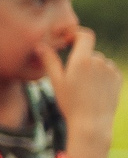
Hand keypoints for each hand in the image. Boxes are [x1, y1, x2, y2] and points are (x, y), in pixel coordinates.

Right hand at [43, 27, 120, 157]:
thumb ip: (49, 61)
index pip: (85, 35)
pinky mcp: (117, 78)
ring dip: (91, 69)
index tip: (68, 40)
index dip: (76, 34)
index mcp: (82, 60)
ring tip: (84, 88)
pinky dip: (101, 76)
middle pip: (89, 52)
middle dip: (80, 59)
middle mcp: (99, 61)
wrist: (92, 123)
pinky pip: (107, 70)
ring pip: (98, 62)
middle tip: (72, 79)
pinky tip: (94, 91)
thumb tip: (40, 46)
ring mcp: (110, 69)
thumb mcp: (56, 82)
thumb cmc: (70, 103)